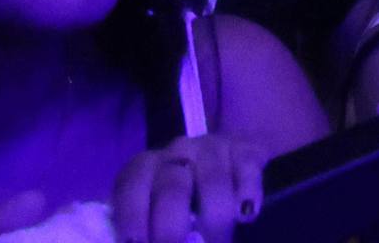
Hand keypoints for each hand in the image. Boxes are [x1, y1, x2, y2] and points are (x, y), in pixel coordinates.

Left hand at [110, 132, 267, 242]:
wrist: (225, 164)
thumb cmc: (179, 200)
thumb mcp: (155, 209)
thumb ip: (148, 228)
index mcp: (144, 167)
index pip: (132, 189)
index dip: (132, 219)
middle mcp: (176, 151)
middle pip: (172, 189)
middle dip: (172, 230)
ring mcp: (213, 147)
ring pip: (213, 181)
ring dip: (215, 221)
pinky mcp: (245, 150)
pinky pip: (247, 170)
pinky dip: (247, 194)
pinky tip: (246, 216)